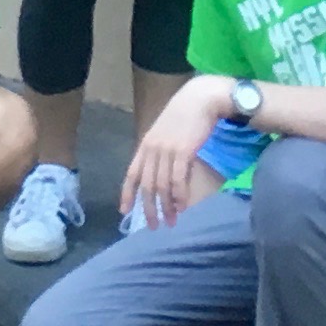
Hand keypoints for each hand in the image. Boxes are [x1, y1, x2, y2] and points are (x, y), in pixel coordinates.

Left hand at [123, 77, 233, 226]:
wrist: (200, 99)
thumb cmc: (185, 115)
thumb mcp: (166, 132)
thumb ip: (161, 152)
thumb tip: (163, 175)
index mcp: (145, 144)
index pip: (132, 173)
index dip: (127, 193)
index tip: (124, 212)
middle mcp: (152, 149)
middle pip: (146, 185)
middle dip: (149, 208)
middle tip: (154, 226)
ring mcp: (166, 151)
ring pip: (162, 186)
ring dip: (167, 207)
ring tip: (172, 221)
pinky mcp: (183, 152)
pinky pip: (178, 180)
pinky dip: (179, 196)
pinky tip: (183, 206)